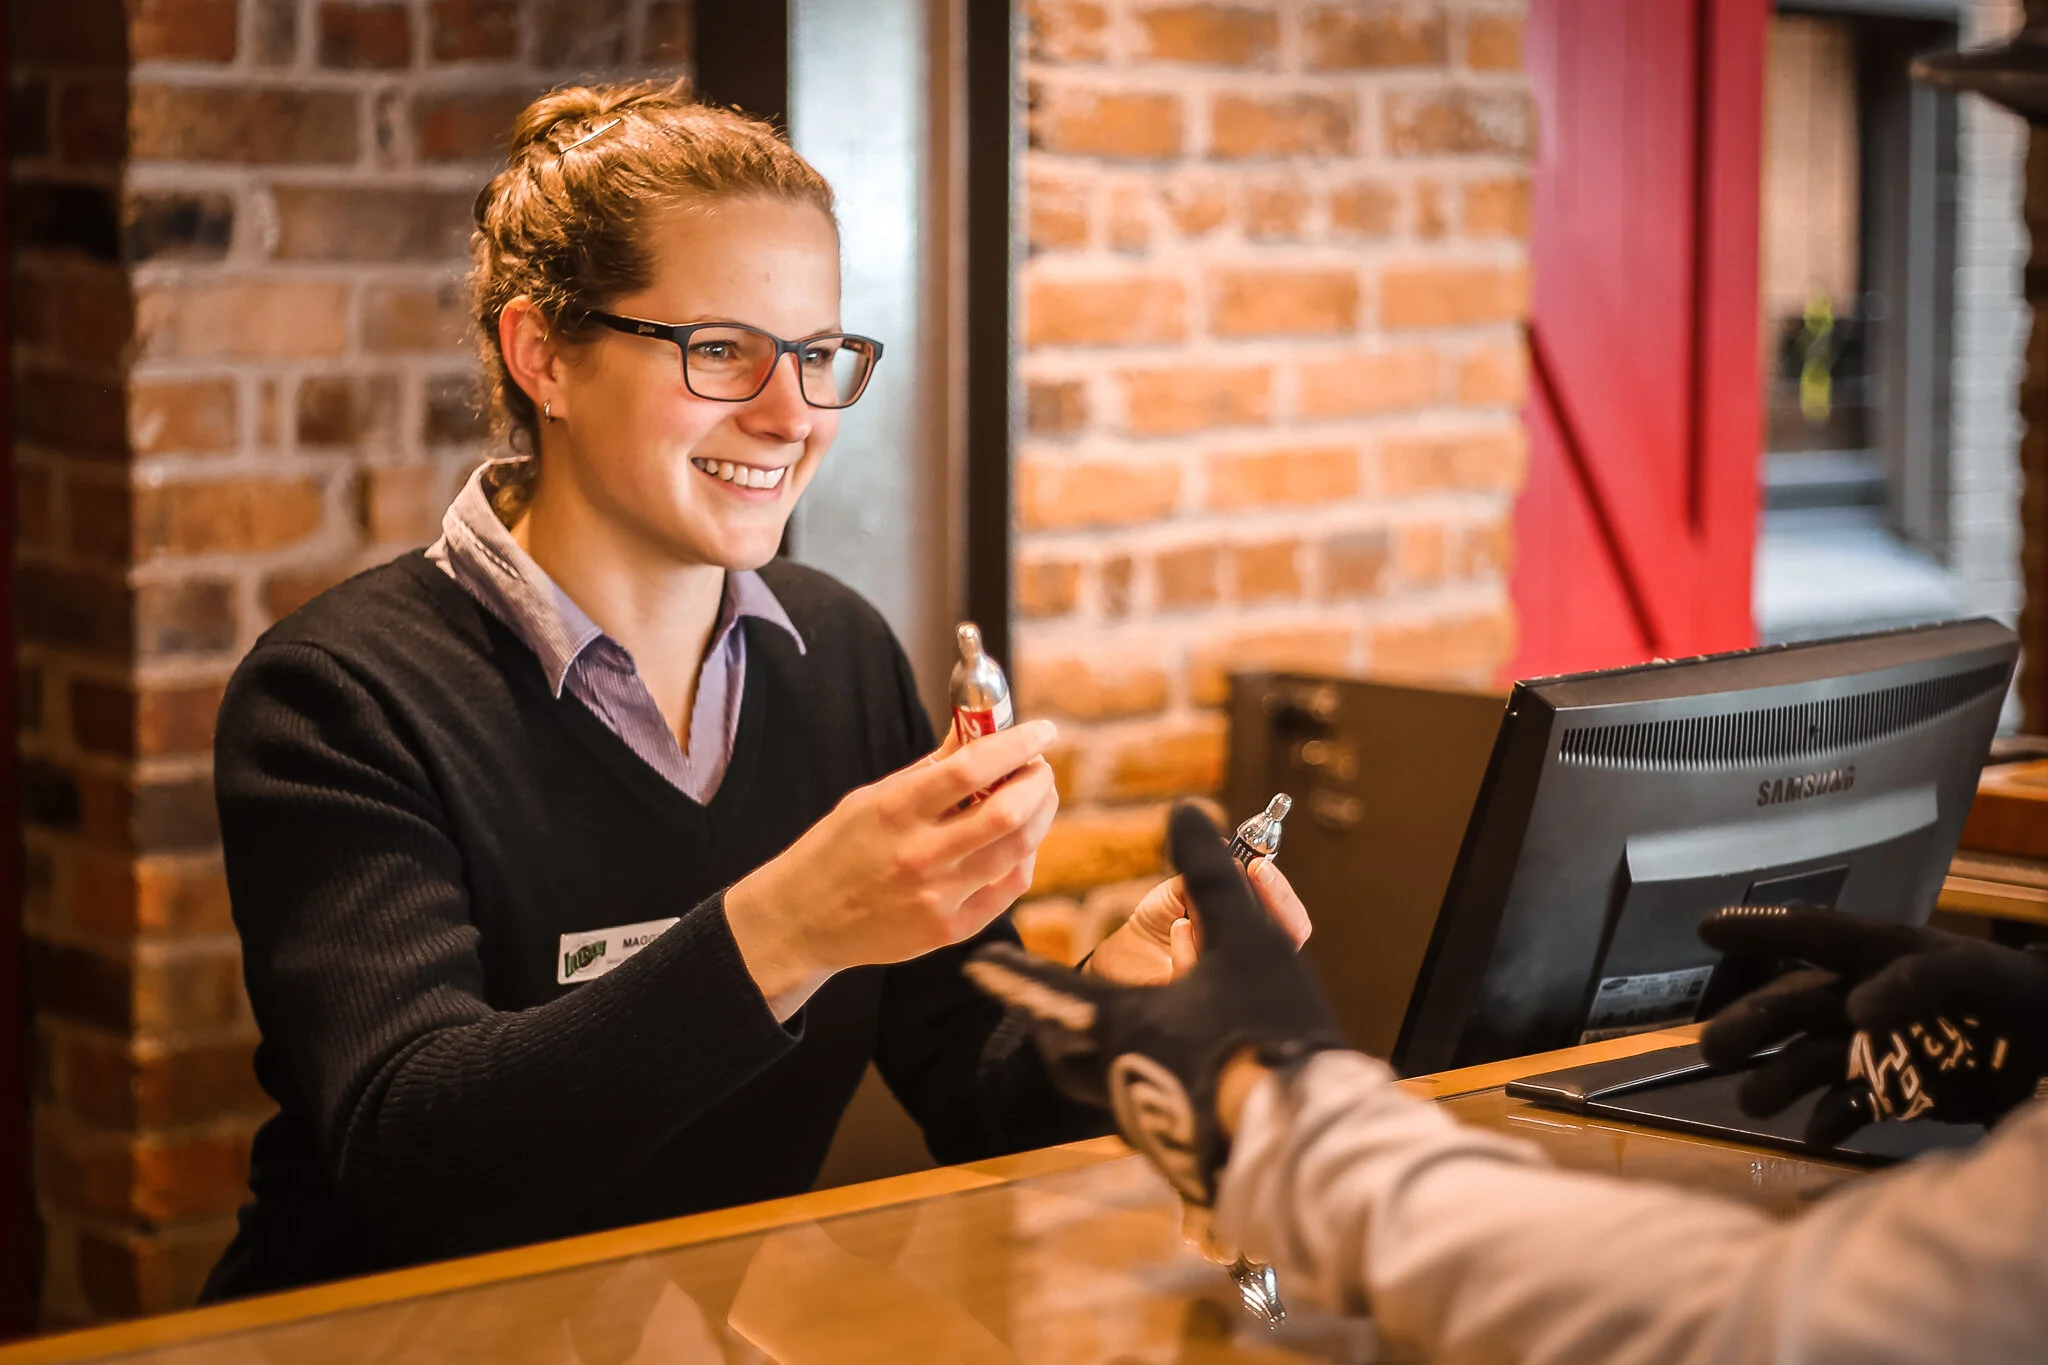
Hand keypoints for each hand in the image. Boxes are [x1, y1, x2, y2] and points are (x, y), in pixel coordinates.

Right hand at [726, 720, 1060, 1018]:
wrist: (803, 920)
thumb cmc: (837, 850)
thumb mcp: (872, 796)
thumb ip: (932, 767)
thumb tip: (978, 728)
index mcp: (895, 811)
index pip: (972, 768)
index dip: (1017, 743)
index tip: (1041, 730)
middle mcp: (919, 854)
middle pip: (1008, 811)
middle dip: (1038, 779)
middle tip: (1039, 766)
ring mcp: (938, 897)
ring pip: (1019, 849)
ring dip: (1040, 813)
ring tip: (1036, 796)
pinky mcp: (950, 929)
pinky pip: (1010, 888)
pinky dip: (1025, 856)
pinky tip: (1020, 841)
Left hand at [963, 805, 1344, 1205]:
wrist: (1303, 1143)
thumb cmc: (1265, 1027)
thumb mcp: (1243, 935)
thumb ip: (1209, 871)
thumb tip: (1186, 811)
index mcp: (1114, 1023)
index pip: (1045, 988)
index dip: (1012, 973)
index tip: (977, 965)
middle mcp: (1111, 1074)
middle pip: (1064, 1043)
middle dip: (1061, 1016)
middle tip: (1056, 1002)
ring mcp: (1140, 1119)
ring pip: (1102, 1073)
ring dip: (1114, 1041)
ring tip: (1138, 1022)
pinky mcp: (1174, 1146)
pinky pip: (1143, 1100)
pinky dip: (1156, 1071)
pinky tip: (1197, 1061)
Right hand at [1699, 906, 2047, 1141]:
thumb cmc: (2017, 996)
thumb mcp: (1974, 974)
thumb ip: (1917, 981)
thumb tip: (1853, 1008)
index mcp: (1883, 955)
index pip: (1813, 935)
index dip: (1759, 929)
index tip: (1705, 927)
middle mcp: (1867, 999)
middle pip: (1797, 1009)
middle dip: (1752, 1026)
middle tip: (1712, 1051)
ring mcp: (1880, 1050)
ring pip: (1811, 1061)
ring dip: (1778, 1079)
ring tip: (1753, 1102)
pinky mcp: (1899, 1095)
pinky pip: (1850, 1108)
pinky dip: (1830, 1122)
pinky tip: (1816, 1134)